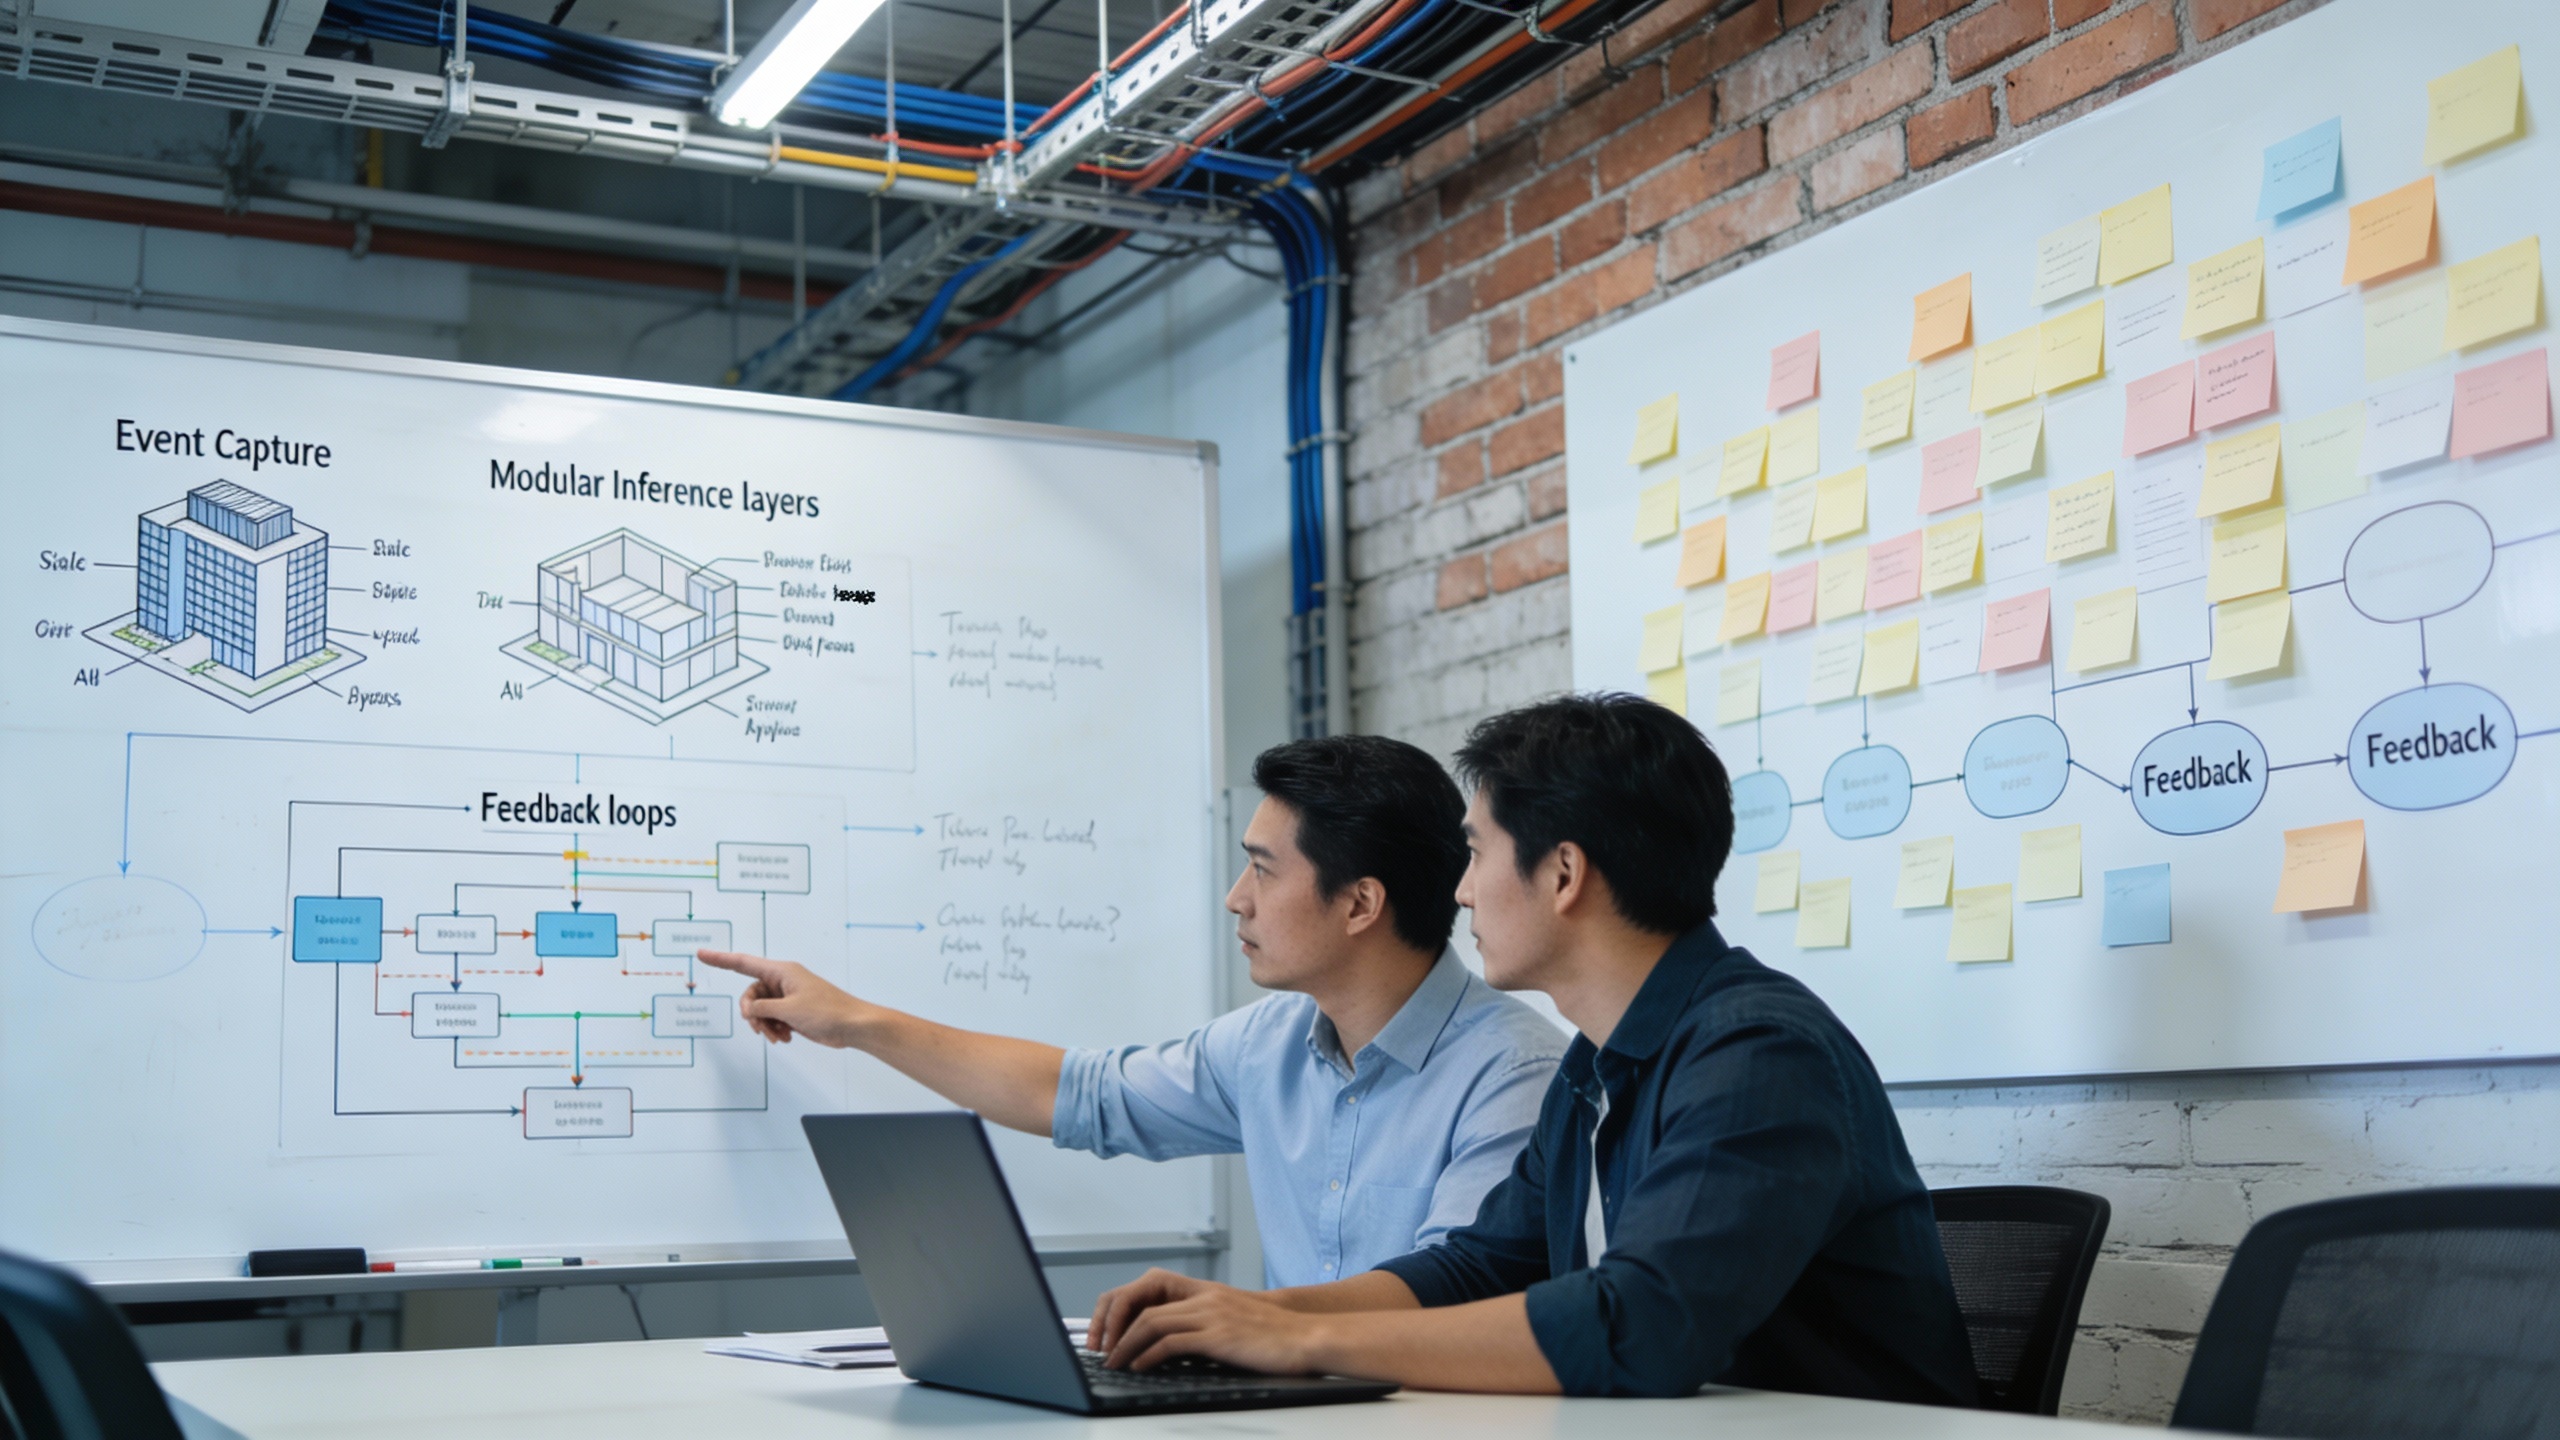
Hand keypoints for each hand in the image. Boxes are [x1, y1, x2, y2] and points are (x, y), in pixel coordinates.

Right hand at [695, 950, 867, 1047]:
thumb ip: (762, 1008)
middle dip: (752, 1013)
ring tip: (778, 1036)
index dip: (721, 959)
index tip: (701, 953)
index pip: (744, 963)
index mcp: (782, 972)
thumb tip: (750, 1009)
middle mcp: (783, 981)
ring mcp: (789, 996)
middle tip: (759, 1028)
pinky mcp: (794, 1011)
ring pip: (761, 1009)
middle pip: (751, 994)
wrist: (852, 1026)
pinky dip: (775, 1029)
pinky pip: (773, 1018)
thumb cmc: (826, 1011)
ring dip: (765, 1025)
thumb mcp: (788, 1010)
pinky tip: (785, 1038)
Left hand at [1095, 1272, 1325, 1374]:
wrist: (1306, 1337)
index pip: (1153, 1294)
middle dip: (1117, 1330)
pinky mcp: (1217, 1336)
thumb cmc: (1275, 1337)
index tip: (1114, 1335)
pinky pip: (1171, 1342)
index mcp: (1207, 1293)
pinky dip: (1148, 1355)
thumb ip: (1207, 1326)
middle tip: (1104, 1351)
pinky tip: (1139, 1367)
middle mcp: (1205, 1298)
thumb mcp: (1235, 1323)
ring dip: (1126, 1344)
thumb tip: (1177, 1347)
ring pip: (1152, 1322)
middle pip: (1145, 1307)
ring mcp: (1211, 1315)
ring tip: (1113, 1362)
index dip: (1127, 1313)